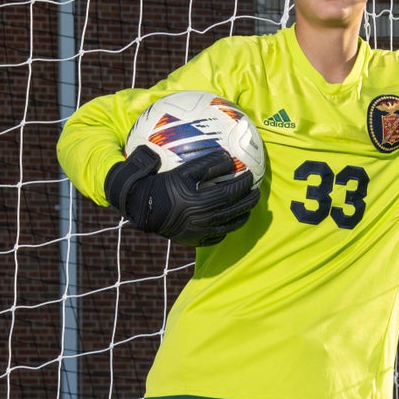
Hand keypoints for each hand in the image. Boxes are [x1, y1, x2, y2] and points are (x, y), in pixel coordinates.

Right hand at [104, 145, 259, 246]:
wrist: (141, 208)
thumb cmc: (162, 184)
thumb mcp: (184, 171)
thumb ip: (208, 164)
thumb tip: (229, 158)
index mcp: (203, 202)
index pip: (232, 192)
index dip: (244, 184)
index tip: (251, 176)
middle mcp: (205, 220)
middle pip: (235, 210)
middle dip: (249, 201)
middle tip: (257, 192)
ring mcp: (200, 233)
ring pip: (229, 226)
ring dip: (242, 216)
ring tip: (247, 208)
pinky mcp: (194, 240)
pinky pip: (216, 237)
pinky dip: (226, 230)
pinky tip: (228, 223)